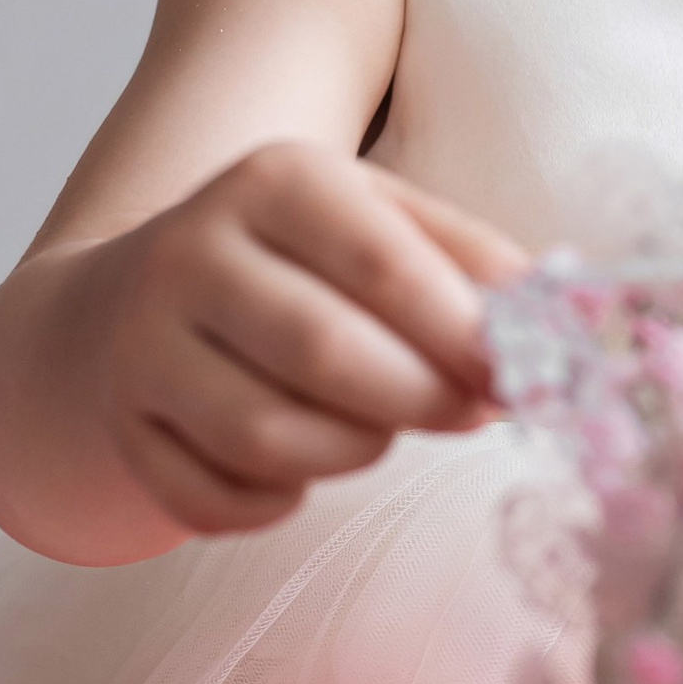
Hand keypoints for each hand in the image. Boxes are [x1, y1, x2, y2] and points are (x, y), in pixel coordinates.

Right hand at [67, 143, 529, 539]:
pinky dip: (275, 502)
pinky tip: (301, 467)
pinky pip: (215, 500)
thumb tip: (559, 317)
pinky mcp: (123, 427)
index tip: (521, 373)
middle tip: (471, 412)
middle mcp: (192, 252)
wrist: (135, 296)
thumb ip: (473, 262)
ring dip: (350, 452)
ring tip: (377, 425)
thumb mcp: (385, 221)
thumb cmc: (303, 263)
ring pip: (266, 437)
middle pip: (323, 352)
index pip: (380, 262)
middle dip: (421, 399)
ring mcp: (142, 345)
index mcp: (273, 181)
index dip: (463, 332)